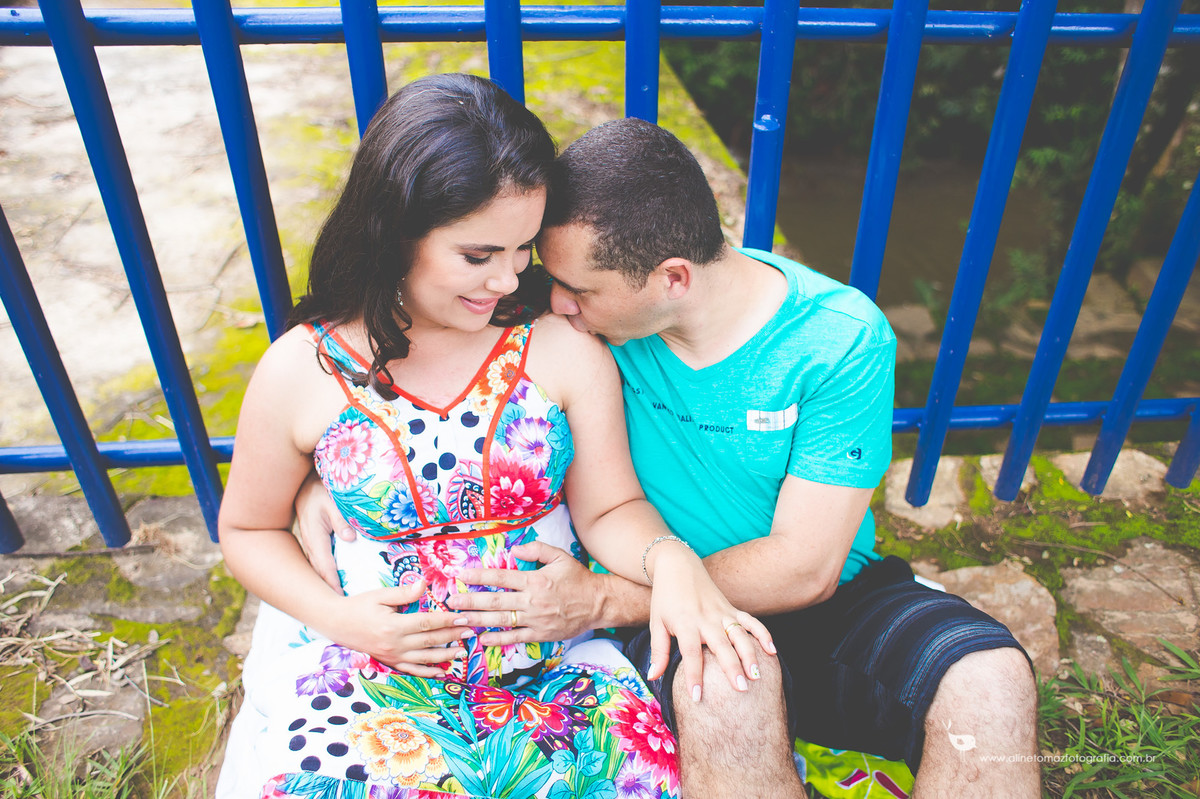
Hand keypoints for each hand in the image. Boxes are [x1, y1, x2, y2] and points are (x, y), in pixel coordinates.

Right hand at [294, 470, 357, 590]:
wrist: (304, 486)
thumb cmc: (320, 491)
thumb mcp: (331, 502)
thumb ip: (341, 519)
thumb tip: (349, 538)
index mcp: (315, 538)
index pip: (325, 566)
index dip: (333, 583)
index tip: (341, 598)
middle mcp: (311, 545)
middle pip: (321, 573)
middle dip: (330, 591)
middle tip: (343, 611)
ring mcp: (311, 545)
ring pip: (319, 570)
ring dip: (328, 584)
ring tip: (340, 602)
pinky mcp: (314, 543)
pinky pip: (320, 562)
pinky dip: (327, 574)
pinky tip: (335, 583)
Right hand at [330, 579, 472, 676]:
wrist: (336, 623)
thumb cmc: (359, 605)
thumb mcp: (380, 595)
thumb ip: (404, 592)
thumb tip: (424, 584)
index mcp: (393, 625)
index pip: (427, 622)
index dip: (447, 620)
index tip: (463, 616)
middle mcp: (394, 643)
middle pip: (430, 641)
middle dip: (452, 636)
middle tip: (471, 631)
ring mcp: (392, 655)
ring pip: (424, 658)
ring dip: (445, 656)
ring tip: (463, 652)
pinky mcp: (389, 661)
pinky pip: (411, 670)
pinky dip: (428, 673)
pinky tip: (442, 672)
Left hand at [446, 541, 602, 644]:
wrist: (599, 603)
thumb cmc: (578, 578)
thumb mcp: (560, 556)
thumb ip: (536, 549)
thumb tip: (514, 549)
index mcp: (535, 579)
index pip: (501, 576)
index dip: (479, 575)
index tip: (461, 575)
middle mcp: (532, 600)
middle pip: (495, 600)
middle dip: (470, 600)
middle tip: (451, 601)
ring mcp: (536, 619)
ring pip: (501, 620)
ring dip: (478, 620)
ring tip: (459, 619)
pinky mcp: (541, 633)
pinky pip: (515, 637)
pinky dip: (498, 639)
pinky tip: (482, 639)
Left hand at [645, 544, 774, 700]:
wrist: (678, 565)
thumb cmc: (665, 598)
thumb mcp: (656, 623)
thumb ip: (658, 651)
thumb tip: (652, 678)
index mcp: (685, 623)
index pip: (691, 654)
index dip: (694, 676)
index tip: (697, 697)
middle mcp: (706, 618)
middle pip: (721, 646)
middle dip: (732, 668)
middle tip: (741, 690)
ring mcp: (722, 613)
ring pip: (740, 635)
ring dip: (750, 655)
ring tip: (757, 676)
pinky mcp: (731, 608)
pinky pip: (750, 621)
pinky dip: (762, 634)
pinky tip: (772, 651)